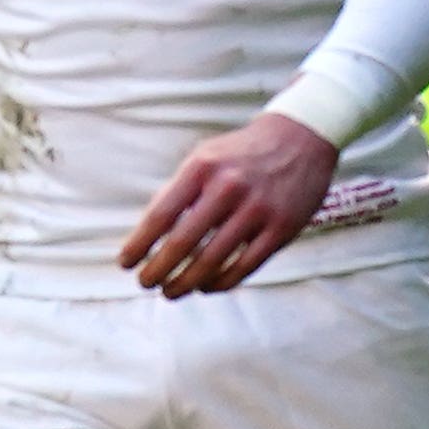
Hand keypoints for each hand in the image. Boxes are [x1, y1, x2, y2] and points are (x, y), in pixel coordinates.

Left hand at [123, 111, 344, 293]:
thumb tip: (147, 234)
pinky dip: (221, 283)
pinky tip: (207, 287)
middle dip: (158, 270)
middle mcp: (228, 187)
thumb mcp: (205, 156)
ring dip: (185, 283)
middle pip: (182, 243)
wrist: (302, 137)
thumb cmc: (242, 153)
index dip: (139, 244)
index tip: (127, 263)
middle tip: (146, 283)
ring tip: (171, 292)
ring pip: (212, 261)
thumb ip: (179, 190)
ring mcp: (257, 209)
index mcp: (202, 167)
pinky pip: (244, 267)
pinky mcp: (282, 229)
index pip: (160, 215)